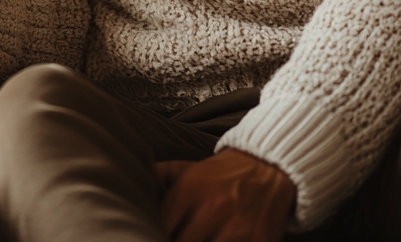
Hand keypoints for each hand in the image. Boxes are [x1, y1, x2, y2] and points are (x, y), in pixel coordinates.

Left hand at [156, 148, 295, 241]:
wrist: (268, 167)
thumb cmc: (221, 173)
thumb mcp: (187, 169)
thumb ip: (159, 177)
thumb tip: (132, 180)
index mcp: (190, 189)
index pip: (161, 225)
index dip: (154, 234)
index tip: (153, 234)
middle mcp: (212, 208)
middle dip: (173, 241)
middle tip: (172, 238)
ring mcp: (237, 228)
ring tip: (196, 238)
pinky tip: (216, 241)